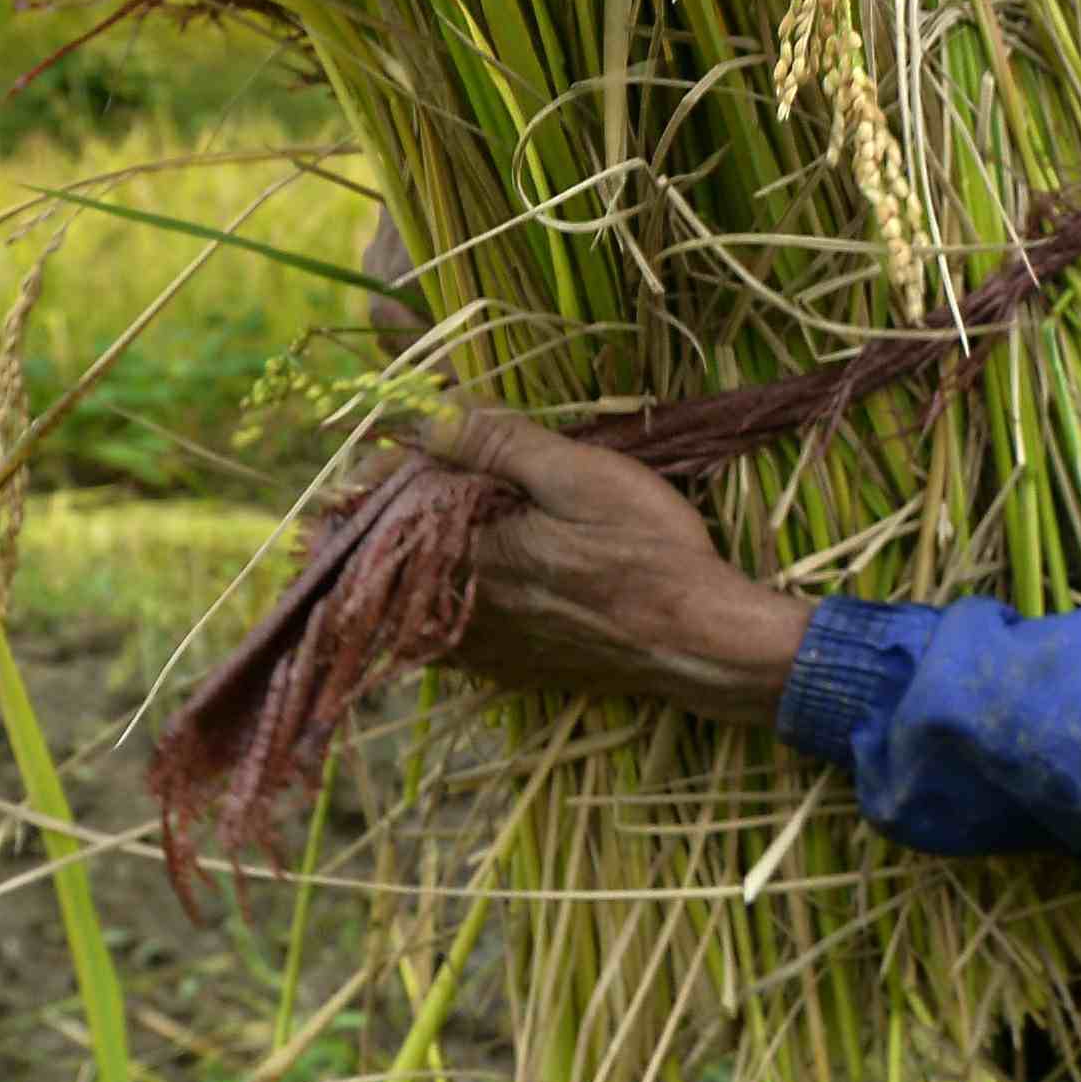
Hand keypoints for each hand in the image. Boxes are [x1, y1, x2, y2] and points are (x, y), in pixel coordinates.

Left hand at [417, 411, 816, 729]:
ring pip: (405, 603)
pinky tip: (462, 575)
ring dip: (404, 560)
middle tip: (409, 468)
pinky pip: (441, 638)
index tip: (403, 432)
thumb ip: (496, 443)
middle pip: (384, 558)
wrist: (700, 642)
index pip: (382, 506)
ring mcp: (479, 650)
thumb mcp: (580, 477)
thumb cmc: (646, 551)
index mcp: (465, 554)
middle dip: (385, 509)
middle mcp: (456, 610)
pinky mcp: (507, 669)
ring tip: (422, 519)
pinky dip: (434, 600)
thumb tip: (426, 412)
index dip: (380, 464)